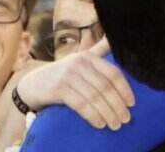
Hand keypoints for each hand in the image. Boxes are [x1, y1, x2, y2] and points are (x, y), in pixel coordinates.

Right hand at [15, 38, 133, 129]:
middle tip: (126, 119)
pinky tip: (100, 124)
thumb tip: (115, 39)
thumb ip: (99, 51)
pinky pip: (81, 105)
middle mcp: (80, 64)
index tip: (132, 103)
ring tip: (115, 124)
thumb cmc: (62, 73)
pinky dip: (93, 115)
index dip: (125, 89)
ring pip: (95, 97)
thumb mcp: (80, 60)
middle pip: (105, 86)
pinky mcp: (59, 89)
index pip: (113, 72)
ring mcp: (69, 76)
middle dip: (118, 104)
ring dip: (108, 113)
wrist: (32, 83)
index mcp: (89, 56)